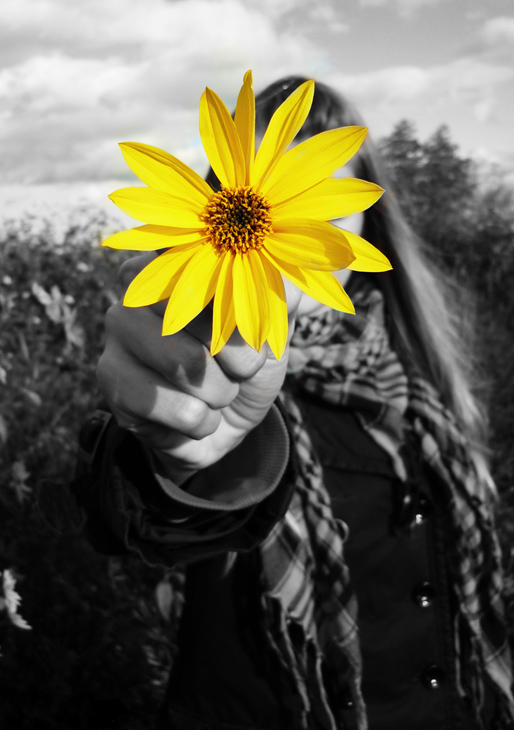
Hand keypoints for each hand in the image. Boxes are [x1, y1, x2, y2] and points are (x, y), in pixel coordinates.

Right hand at [96, 253, 300, 483]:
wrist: (224, 421)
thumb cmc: (245, 363)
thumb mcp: (275, 329)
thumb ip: (287, 301)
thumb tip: (299, 292)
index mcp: (180, 266)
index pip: (220, 278)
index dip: (251, 320)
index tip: (259, 341)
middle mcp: (140, 290)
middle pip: (209, 323)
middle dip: (241, 362)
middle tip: (234, 370)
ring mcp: (118, 333)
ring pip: (191, 367)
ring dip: (220, 394)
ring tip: (212, 391)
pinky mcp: (111, 379)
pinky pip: (180, 409)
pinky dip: (203, 422)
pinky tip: (192, 416)